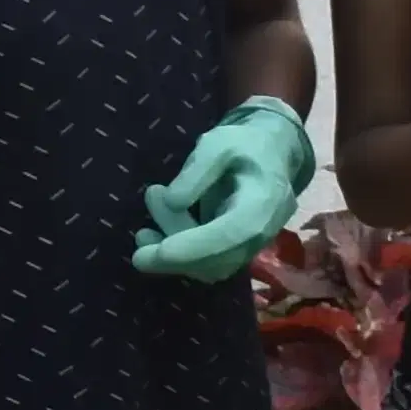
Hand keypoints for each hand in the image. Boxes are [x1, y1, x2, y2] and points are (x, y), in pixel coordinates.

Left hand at [133, 93, 317, 281]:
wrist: (270, 154)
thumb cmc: (242, 144)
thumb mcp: (217, 143)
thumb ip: (197, 171)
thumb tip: (173, 202)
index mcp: (265, 200)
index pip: (233, 233)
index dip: (197, 246)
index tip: (160, 251)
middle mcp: (264, 231)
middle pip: (221, 259)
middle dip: (176, 256)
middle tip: (140, 236)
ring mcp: (254, 244)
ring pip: (213, 266)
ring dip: (173, 257)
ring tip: (144, 232)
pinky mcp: (238, 249)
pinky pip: (209, 263)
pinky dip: (179, 256)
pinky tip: (155, 238)